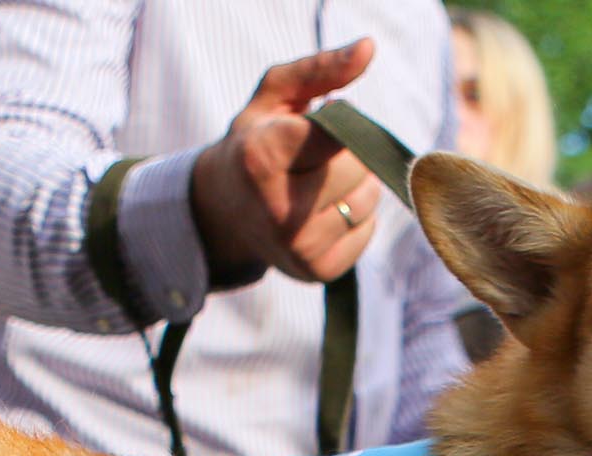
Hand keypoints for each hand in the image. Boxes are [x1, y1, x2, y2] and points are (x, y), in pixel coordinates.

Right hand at [189, 39, 383, 284]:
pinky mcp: (316, 271)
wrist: (223, 212)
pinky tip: (322, 213)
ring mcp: (297, 246)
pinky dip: (354, 217)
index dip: (337, 122)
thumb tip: (369, 48)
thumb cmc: (255, 144)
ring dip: (354, 186)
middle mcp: (278, 208)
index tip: (313, 127)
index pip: (338, 132)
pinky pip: (367, 231)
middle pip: (357, 168)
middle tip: (314, 160)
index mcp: (262, 156)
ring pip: (367, 200)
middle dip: (347, 155)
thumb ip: (320, 68)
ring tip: (317, 185)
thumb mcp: (274, 97)